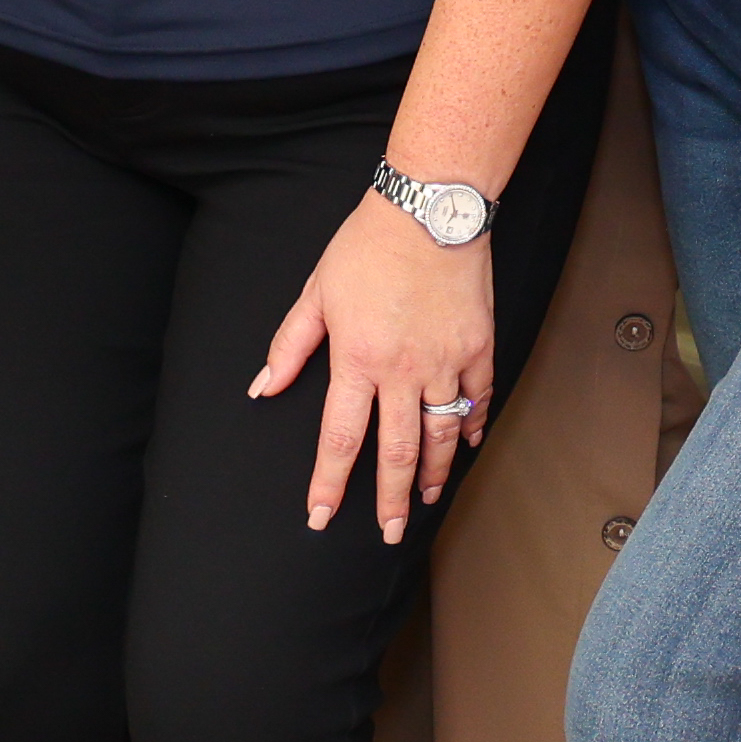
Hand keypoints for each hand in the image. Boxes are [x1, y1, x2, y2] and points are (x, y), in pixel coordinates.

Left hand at [253, 202, 508, 538]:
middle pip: (395, 452)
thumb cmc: (368, 245)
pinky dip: (470, 426)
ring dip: (432, 474)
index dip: (328, 482)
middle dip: (388, 500)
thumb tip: (263, 387)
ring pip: (440, 436)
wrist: (429, 208)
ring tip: (425, 500)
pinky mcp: (478, 347)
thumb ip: (290, 345)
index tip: (320, 516)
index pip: (339, 438)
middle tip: (388, 533)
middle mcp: (403, 370)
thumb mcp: (317, 292)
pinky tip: (465, 445)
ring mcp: (445, 362)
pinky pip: (476, 399)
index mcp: (357, 359)